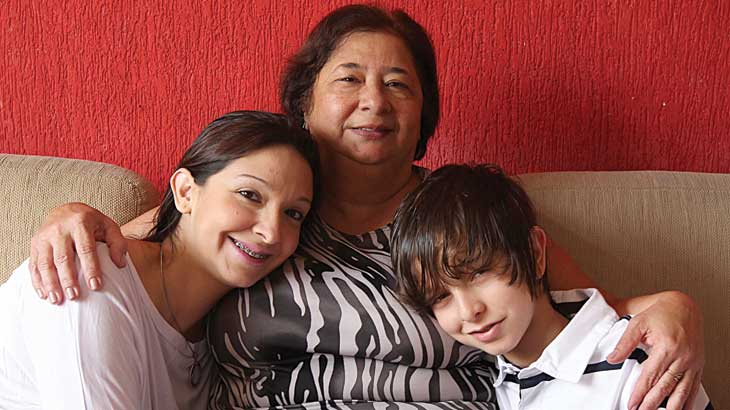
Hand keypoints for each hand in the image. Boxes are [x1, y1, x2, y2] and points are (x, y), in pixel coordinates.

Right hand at [29, 202, 126, 303]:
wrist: (66, 210)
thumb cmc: (91, 222)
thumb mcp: (109, 226)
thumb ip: (118, 243)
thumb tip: (120, 264)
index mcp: (80, 223)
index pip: (86, 249)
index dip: (91, 268)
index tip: (95, 286)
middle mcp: (59, 229)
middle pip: (63, 258)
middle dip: (68, 279)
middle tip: (75, 296)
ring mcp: (44, 236)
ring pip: (45, 263)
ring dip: (50, 283)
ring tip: (57, 300)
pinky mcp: (34, 244)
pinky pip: (34, 264)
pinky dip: (37, 281)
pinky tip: (44, 294)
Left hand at [607, 291, 703, 409]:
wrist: (684, 305)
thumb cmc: (662, 312)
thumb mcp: (638, 323)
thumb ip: (624, 343)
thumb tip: (612, 358)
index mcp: (667, 347)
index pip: (650, 376)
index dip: (640, 392)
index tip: (632, 403)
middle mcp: (682, 357)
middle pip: (665, 387)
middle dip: (652, 403)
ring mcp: (692, 362)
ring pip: (682, 390)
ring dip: (672, 406)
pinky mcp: (698, 364)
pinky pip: (694, 386)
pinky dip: (688, 400)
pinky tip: (683, 408)